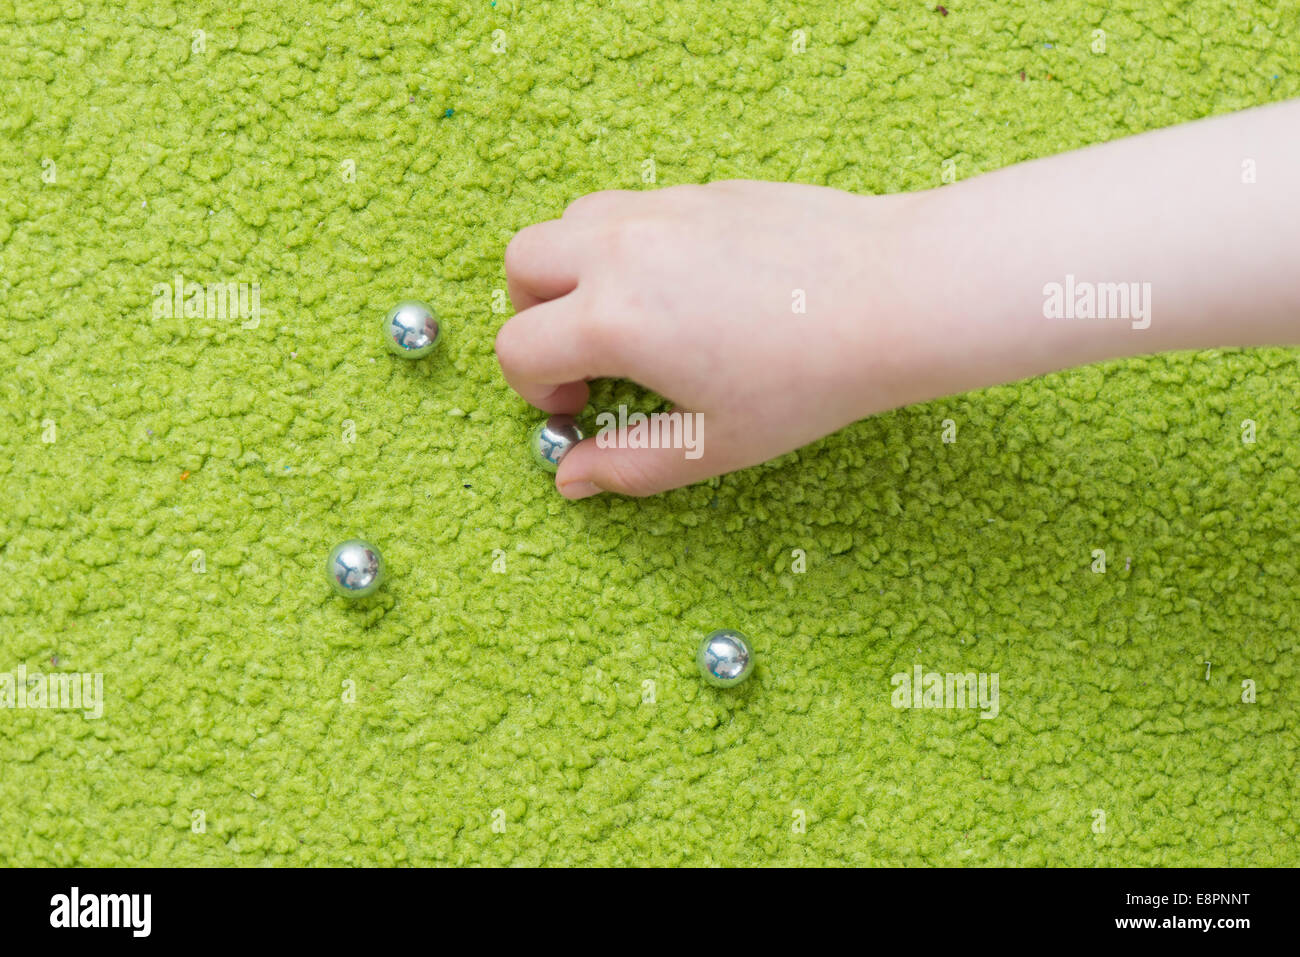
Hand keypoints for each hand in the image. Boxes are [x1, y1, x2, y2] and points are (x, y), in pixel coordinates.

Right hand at [496, 181, 919, 497]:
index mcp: (614, 319)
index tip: (578, 408)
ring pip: (572, 221)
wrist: (894, 297)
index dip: (533, 391)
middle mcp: (622, 251)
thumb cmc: (809, 378)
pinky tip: (686, 286)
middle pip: (521, 263)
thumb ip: (629, 464)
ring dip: (573, 268)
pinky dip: (627, 243)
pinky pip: (634, 206)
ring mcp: (663, 210)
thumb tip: (569, 478)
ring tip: (625, 313)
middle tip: (583, 353)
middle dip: (533, 313)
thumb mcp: (715, 444)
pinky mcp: (704, 191)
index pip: (517, 349)